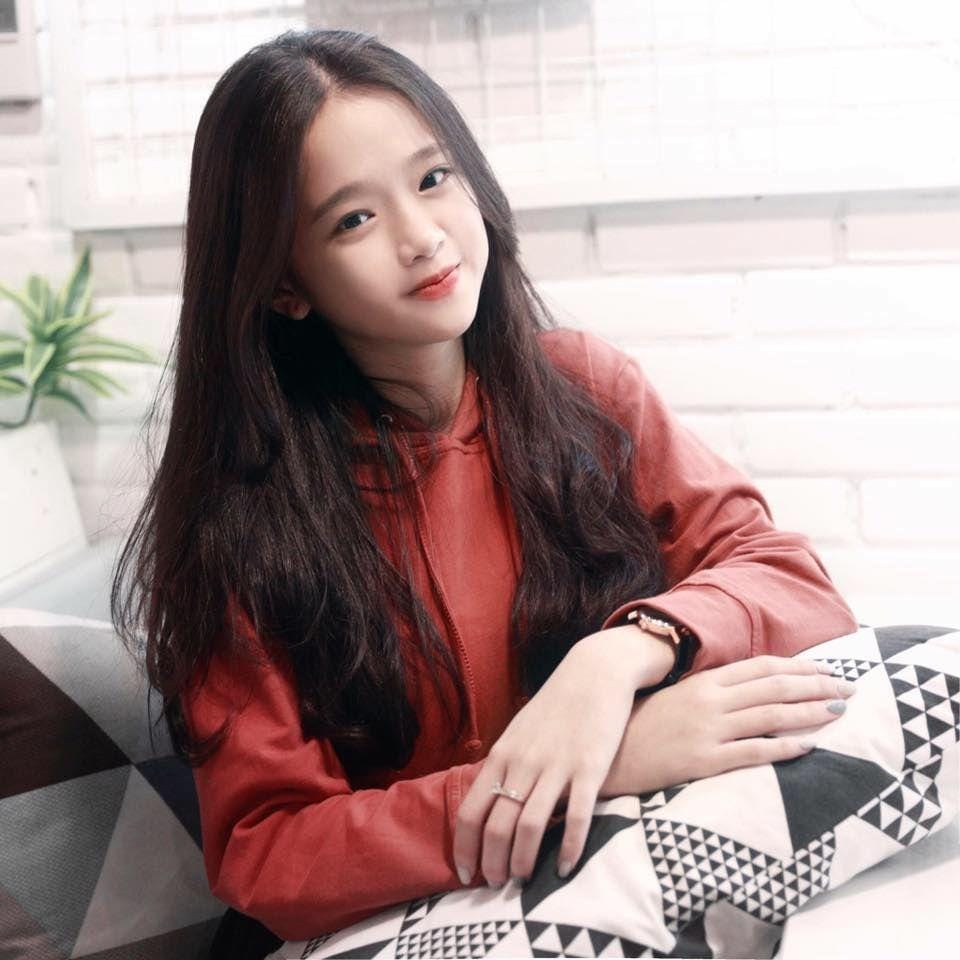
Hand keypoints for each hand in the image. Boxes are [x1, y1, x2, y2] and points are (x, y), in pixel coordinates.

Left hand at [453, 630, 650, 887]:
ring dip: (523, 861)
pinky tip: (564, 869)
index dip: (465, 848)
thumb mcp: (519, 731)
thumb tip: (488, 801)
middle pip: (496, 825)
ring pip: (529, 826)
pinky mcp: (589, 767)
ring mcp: (556, 766)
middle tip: (496, 885)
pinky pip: (575, 816)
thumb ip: (504, 764)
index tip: (466, 874)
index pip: (471, 810)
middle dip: (492, 863)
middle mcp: (524, 762)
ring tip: (523, 880)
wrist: (595, 672)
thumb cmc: (556, 706)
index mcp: (502, 754)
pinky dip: (568, 848)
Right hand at [600, 655, 855, 797]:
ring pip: (771, 715)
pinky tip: (808, 746)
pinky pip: (754, 752)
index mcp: (703, 681)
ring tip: (839, 710)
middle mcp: (710, 700)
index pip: (761, 667)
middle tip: (848, 688)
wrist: (604, 754)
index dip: (798, 666)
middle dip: (816, 685)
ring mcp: (708, 730)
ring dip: (810, 711)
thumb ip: (707, 689)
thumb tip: (745, 687)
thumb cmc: (638, 724)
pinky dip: (784, 747)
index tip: (825, 669)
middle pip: (774, 686)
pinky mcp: (703, 760)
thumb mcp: (672, 697)